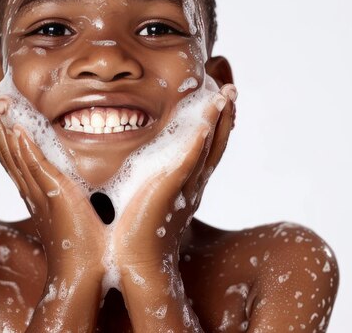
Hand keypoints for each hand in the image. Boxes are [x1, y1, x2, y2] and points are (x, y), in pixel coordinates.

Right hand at [0, 93, 105, 274]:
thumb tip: (74, 175)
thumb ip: (66, 188)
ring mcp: (40, 191)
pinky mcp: (55, 194)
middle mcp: (31, 188)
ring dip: (2, 128)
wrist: (84, 268)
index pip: (13, 154)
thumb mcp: (72, 206)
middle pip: (6, 150)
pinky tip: (16, 130)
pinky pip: (35, 167)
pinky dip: (24, 149)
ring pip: (14, 154)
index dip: (1, 131)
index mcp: (34, 189)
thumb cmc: (82, 242)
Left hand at [113, 84, 237, 269]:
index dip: (213, 125)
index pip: (203, 149)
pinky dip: (205, 132)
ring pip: (210, 144)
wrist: (129, 264)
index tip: (216, 100)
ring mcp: (187, 185)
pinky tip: (210, 111)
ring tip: (226, 92)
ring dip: (220, 117)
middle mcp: (191, 183)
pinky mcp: (175, 187)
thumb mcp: (135, 199)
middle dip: (224, 115)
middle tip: (230, 88)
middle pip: (215, 142)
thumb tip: (122, 168)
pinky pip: (195, 154)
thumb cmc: (128, 235)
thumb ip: (136, 181)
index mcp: (182, 184)